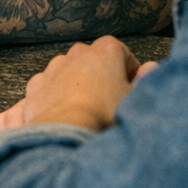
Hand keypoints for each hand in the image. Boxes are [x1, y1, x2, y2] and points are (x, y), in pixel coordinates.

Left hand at [0, 36, 153, 131]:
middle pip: (94, 62)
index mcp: (105, 50)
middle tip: (109, 104)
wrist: (65, 137)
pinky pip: (48, 89)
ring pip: (68, 74)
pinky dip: (54, 99)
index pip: (123, 55)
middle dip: (101, 78)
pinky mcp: (34, 87)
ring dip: (76, 87)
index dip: (129, 74)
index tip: (130, 91)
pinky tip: (62, 118)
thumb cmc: (106, 117)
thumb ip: (147, 79)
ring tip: (85, 114)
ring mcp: (52, 69)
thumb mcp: (135, 99)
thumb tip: (152, 68)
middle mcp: (76, 53)